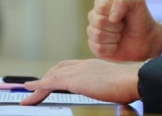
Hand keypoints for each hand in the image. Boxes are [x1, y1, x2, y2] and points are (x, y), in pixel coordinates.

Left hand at [20, 59, 140, 104]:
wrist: (134, 79)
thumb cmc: (131, 85)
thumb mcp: (117, 86)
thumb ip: (110, 88)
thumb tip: (116, 97)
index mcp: (95, 65)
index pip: (72, 66)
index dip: (60, 72)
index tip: (53, 80)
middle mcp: (85, 65)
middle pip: (59, 69)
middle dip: (46, 78)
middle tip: (36, 88)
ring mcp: (79, 71)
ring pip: (52, 76)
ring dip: (38, 86)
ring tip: (27, 96)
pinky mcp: (74, 80)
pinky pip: (50, 83)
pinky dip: (38, 86)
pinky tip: (29, 89)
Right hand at [87, 0, 161, 60]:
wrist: (147, 39)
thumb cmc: (141, 18)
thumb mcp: (137, 1)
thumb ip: (123, 1)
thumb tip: (111, 17)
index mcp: (102, 3)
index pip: (100, 6)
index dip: (113, 11)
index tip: (124, 14)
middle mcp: (95, 17)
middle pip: (98, 21)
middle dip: (115, 26)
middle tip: (123, 26)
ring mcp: (94, 32)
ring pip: (97, 35)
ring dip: (114, 37)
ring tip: (120, 35)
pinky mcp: (96, 48)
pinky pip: (98, 48)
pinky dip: (111, 48)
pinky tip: (117, 45)